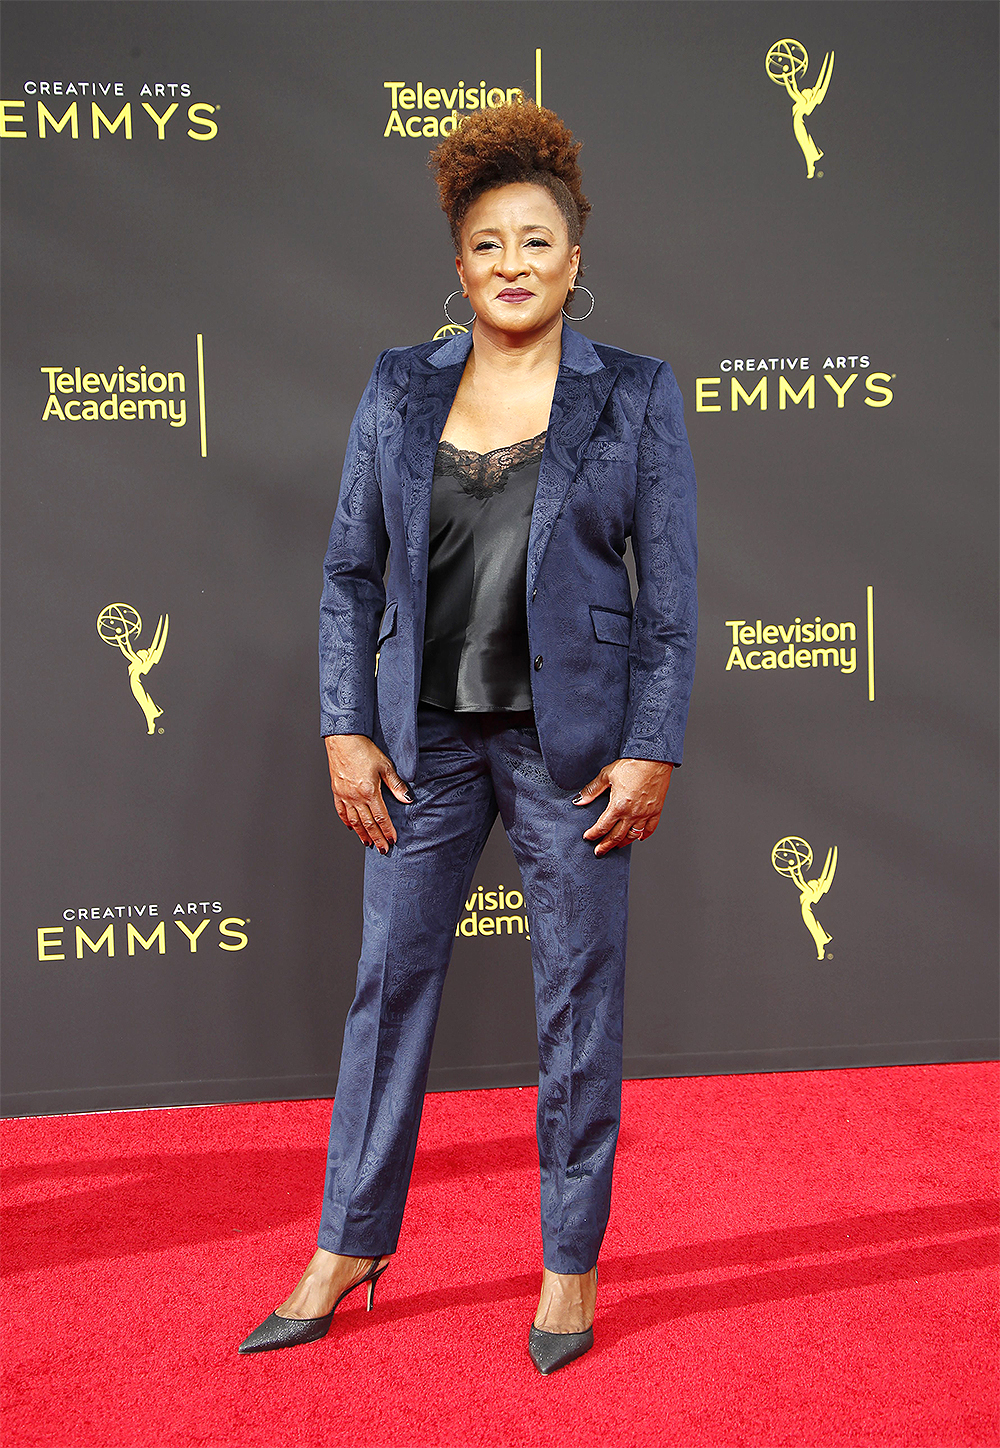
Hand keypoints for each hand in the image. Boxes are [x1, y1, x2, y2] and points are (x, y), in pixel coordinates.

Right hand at [324, 734, 411, 852]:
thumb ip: (396, 785)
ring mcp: (345, 795)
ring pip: (354, 821)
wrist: (344, 739)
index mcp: (369, 792)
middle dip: (376, 838)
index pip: (381, 817)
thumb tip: (408, 799)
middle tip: (382, 849)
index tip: (393, 840)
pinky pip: (341, 811)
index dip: (388, 831)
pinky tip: (351, 827)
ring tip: (368, 843)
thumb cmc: (364, 750)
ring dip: (362, 834)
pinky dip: (346, 821)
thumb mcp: (385, 766)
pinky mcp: (337, 791)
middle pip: (368, 824)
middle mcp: (356, 797)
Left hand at [574, 758, 673, 855]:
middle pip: (616, 836)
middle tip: (599, 852)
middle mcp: (632, 814)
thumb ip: (592, 790)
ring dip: (623, 843)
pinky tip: (639, 837)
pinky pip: (650, 828)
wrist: (654, 758)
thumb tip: (579, 800)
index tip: (588, 837)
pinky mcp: (656, 810)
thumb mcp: (607, 775)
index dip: (593, 834)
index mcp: (618, 806)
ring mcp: (645, 814)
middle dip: (606, 845)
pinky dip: (644, 835)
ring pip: (633, 835)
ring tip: (616, 846)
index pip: (602, 826)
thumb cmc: (632, 764)